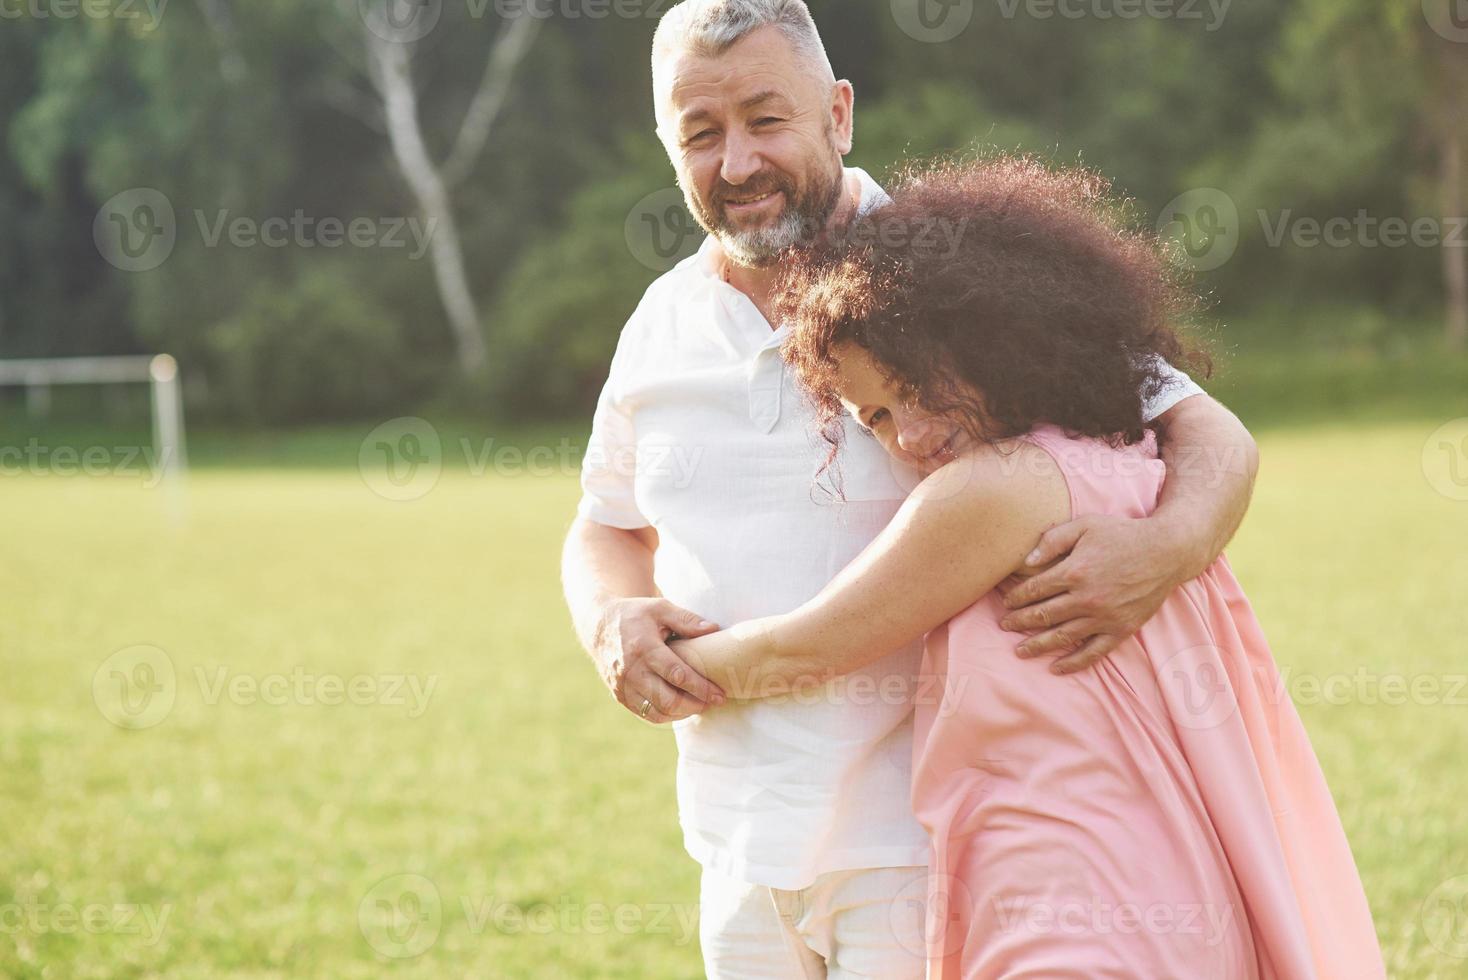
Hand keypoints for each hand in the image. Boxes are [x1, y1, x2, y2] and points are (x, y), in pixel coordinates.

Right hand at [592, 598, 724, 722]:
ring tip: (699, 706)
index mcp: (644, 648)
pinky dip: (666, 715)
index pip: (677, 675)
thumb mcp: (660, 608)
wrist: (599, 625)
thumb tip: (713, 629)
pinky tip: (681, 708)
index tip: (719, 693)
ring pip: (656, 712)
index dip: (701, 687)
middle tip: (714, 702)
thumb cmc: (636, 615)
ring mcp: (623, 686)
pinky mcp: (619, 695)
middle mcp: (632, 670)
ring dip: (682, 714)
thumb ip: (687, 619)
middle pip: (667, 699)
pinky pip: (645, 713)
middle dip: (695, 705)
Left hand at [997, 514, 1195, 674]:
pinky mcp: (1121, 629)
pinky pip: (1093, 652)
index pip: (1035, 590)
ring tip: (1020, 651)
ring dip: (1038, 645)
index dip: (1017, 598)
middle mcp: (1086, 598)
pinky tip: (1056, 668)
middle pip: (1043, 615)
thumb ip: (1052, 540)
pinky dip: (1073, 662)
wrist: (1166, 550)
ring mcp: (1104, 617)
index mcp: (1074, 572)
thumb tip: (1026, 561)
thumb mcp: (1085, 524)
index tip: (1006, 602)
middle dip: (1020, 622)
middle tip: (1004, 626)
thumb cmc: (1123, 534)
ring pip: (1063, 636)